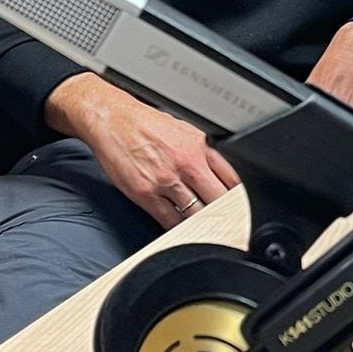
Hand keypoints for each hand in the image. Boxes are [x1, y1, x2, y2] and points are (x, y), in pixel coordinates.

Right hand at [44, 72, 239, 229]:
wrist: (111, 119)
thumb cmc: (144, 123)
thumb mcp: (185, 130)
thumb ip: (205, 153)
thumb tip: (224, 174)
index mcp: (198, 148)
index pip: (230, 181)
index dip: (239, 200)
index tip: (242, 211)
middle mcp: (185, 164)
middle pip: (217, 200)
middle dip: (226, 215)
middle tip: (230, 228)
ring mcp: (165, 181)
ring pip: (194, 214)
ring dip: (202, 224)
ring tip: (208, 231)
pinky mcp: (145, 194)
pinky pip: (169, 220)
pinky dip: (178, 229)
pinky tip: (184, 232)